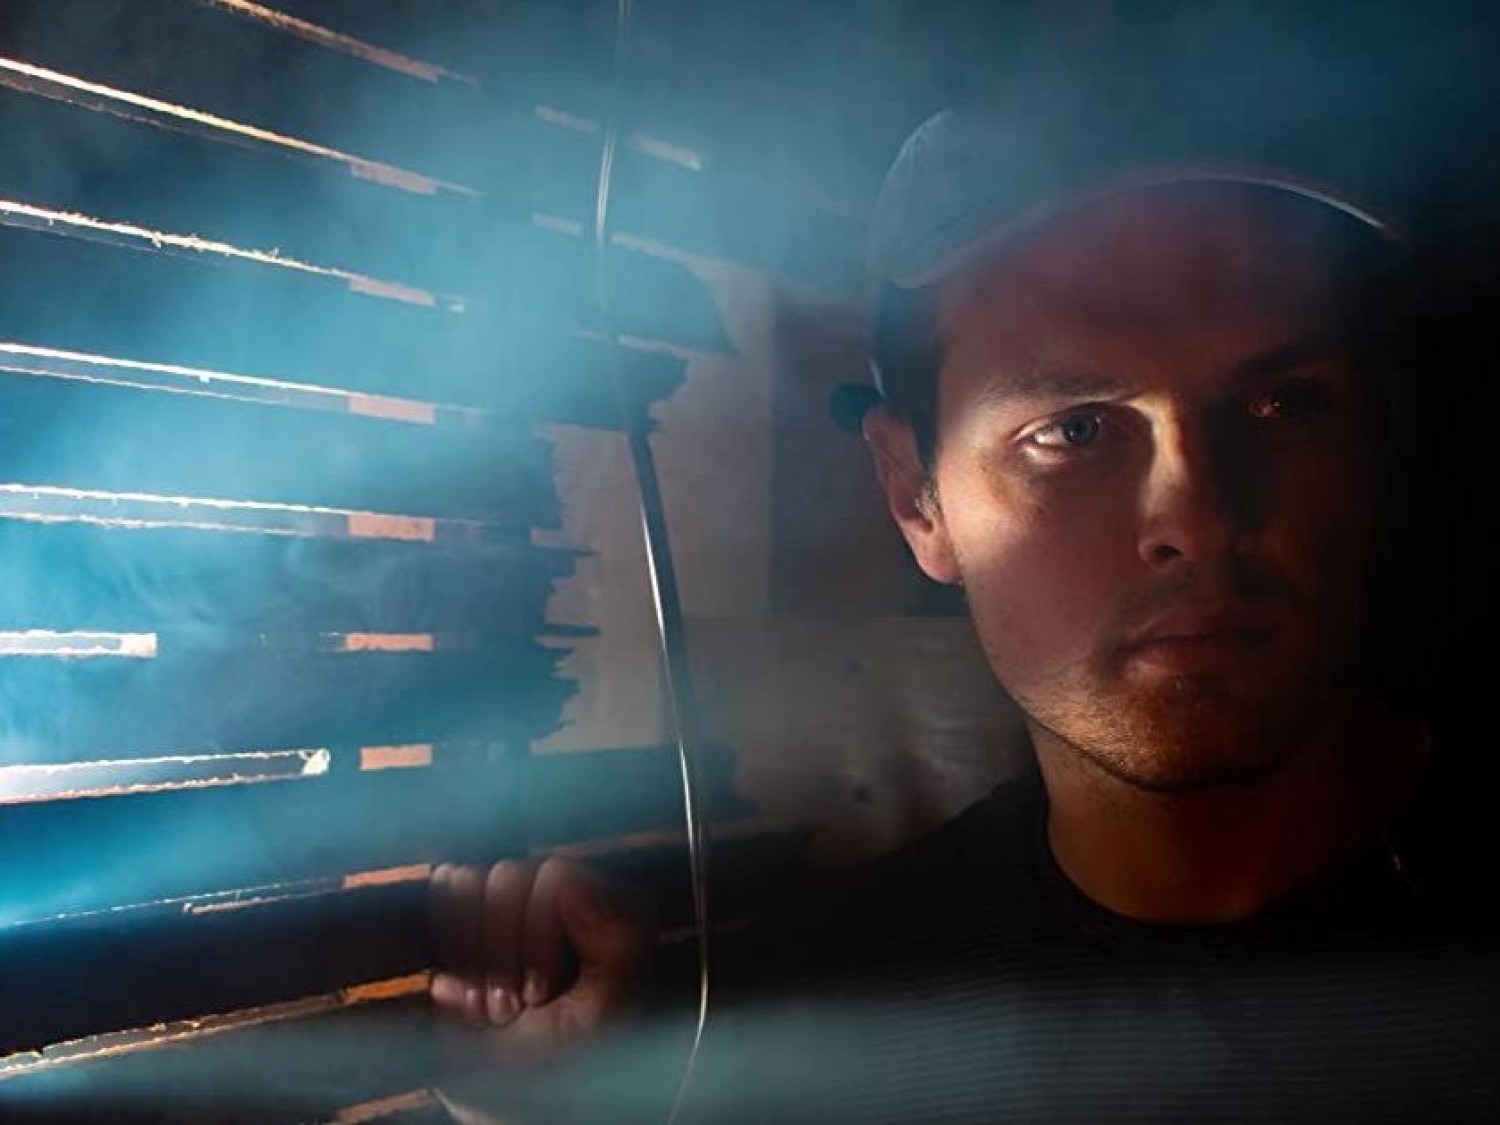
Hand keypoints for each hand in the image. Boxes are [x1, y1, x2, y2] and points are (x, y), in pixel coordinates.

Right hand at [429, 857, 654, 1051]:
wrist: (506, 1101)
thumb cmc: (563, 1061)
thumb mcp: (601, 1012)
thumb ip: (614, 943)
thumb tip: (574, 883)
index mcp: (605, 907)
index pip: (554, 874)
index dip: (536, 934)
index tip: (539, 994)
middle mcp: (561, 894)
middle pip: (507, 876)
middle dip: (500, 954)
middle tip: (511, 1008)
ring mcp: (512, 902)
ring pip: (469, 881)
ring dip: (472, 958)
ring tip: (491, 1006)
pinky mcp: (467, 916)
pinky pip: (442, 893)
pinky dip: (447, 951)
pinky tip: (465, 995)